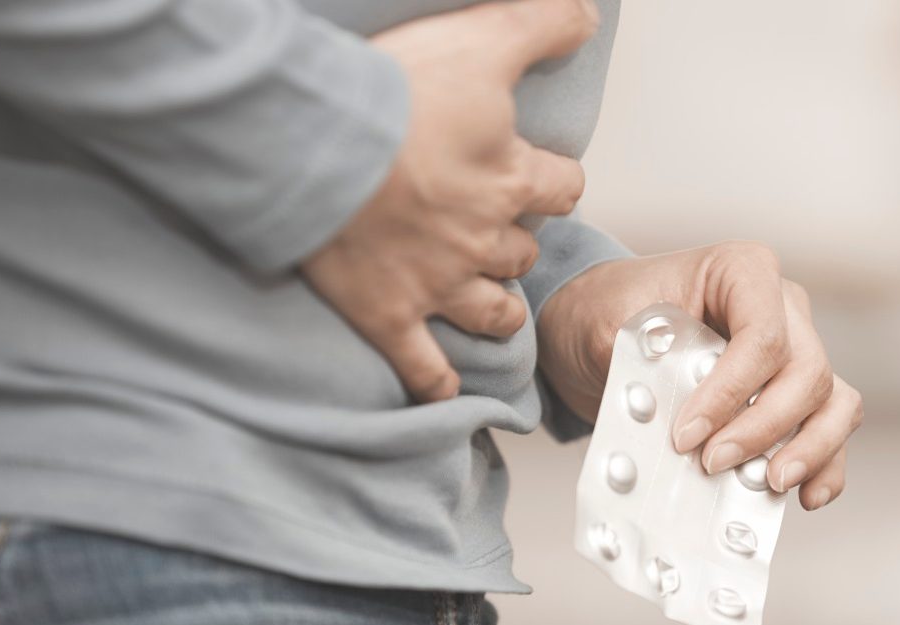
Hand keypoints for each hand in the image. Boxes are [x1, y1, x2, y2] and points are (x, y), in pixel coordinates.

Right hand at [301, 0, 598, 402]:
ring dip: (498, 309)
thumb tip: (588, 14)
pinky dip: (436, 380)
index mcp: (510, 180)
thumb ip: (543, 24)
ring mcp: (435, 285)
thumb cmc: (393, 93)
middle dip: (519, 242)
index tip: (541, 177)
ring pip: (493, 312)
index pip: (563, 189)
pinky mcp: (387, 315)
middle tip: (498, 230)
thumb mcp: (482, 39)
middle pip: (526, 253)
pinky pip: (423, 366)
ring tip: (495, 305)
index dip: (555, 182)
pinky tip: (447, 388)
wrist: (311, 144)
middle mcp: (483, 241)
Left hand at [537, 242, 863, 510]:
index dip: (730, 392)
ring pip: (833, 400)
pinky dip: (826, 463)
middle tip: (712, 463)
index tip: (686, 434)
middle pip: (806, 371)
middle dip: (763, 427)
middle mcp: (783, 307)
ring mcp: (795, 350)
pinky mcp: (794, 394)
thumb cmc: (612, 310)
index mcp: (742, 271)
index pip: (762, 335)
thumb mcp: (608, 322)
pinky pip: (830, 427)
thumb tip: (658, 408)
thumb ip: (639, 361)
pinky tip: (806, 496)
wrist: (603, 327)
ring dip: (811, 448)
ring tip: (771, 483)